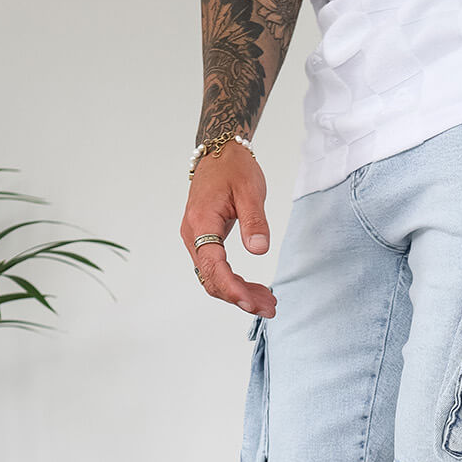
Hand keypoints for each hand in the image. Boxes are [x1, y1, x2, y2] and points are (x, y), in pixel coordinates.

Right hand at [180, 143, 276, 317]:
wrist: (219, 153)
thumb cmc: (233, 168)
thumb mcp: (250, 190)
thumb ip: (255, 221)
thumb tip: (259, 251)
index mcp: (201, 222)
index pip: (213, 264)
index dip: (231, 287)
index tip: (250, 302)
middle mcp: (192, 234)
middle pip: (211, 278)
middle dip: (239, 297)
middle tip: (269, 309)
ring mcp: (195, 239)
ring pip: (213, 278)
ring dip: (238, 293)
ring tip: (267, 303)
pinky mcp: (204, 241)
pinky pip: (216, 269)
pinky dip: (234, 283)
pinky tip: (254, 290)